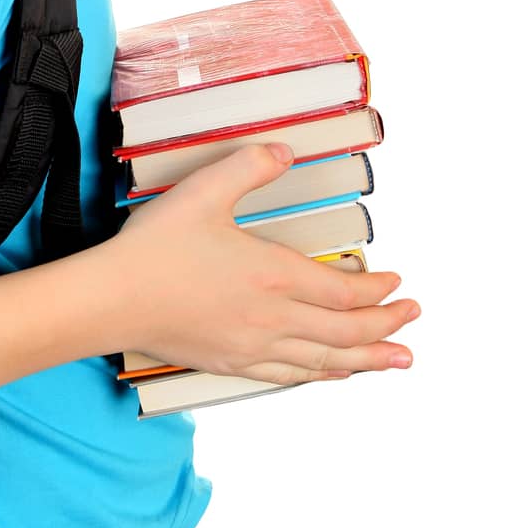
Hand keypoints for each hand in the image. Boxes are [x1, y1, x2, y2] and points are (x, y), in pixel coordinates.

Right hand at [105, 142, 420, 386]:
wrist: (112, 300)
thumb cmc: (155, 247)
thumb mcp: (204, 191)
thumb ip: (249, 166)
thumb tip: (285, 151)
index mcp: (272, 275)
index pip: (345, 292)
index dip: (379, 290)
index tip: (399, 282)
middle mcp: (272, 318)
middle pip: (346, 332)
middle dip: (388, 326)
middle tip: (415, 319)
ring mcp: (253, 347)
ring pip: (326, 361)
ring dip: (368, 360)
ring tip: (399, 360)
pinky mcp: (233, 363)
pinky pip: (293, 375)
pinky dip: (323, 374)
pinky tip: (333, 373)